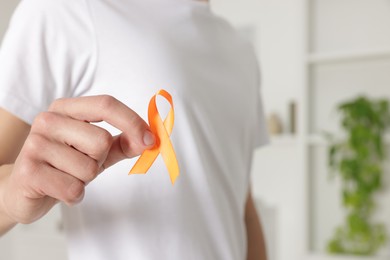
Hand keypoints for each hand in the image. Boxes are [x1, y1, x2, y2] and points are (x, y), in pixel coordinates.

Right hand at [1, 95, 154, 223]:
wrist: (24, 189)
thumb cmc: (66, 165)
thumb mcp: (97, 150)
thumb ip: (124, 142)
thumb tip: (151, 139)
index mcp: (67, 109)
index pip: (106, 104)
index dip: (132, 121)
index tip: (150, 139)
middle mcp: (48, 120)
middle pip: (102, 140)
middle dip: (100, 160)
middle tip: (82, 164)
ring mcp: (35, 144)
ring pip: (89, 167)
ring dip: (85, 179)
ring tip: (67, 175)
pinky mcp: (29, 171)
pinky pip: (73, 188)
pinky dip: (74, 195)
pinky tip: (59, 190)